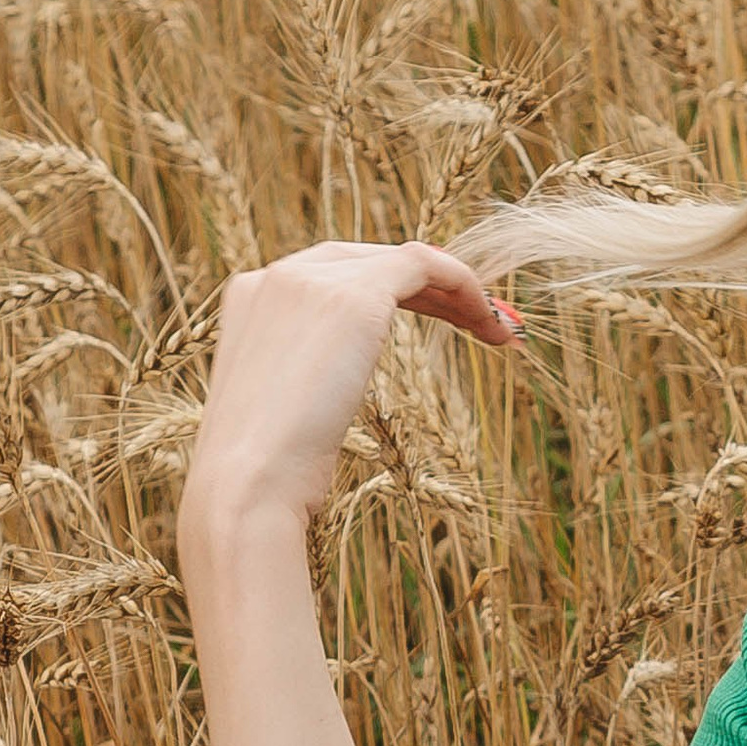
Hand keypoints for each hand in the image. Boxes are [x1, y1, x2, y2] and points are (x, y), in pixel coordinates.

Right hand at [182, 240, 520, 541]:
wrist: (247, 484)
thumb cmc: (265, 474)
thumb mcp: (284, 414)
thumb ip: (306, 382)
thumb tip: (332, 396)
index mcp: (252, 299)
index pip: (332, 275)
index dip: (390, 294)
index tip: (435, 323)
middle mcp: (277, 275)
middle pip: (369, 261)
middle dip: (428, 289)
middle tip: (478, 324)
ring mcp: (311, 278)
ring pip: (402, 261)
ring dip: (456, 292)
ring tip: (498, 331)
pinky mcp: (353, 295)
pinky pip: (425, 265)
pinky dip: (464, 286)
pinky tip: (493, 324)